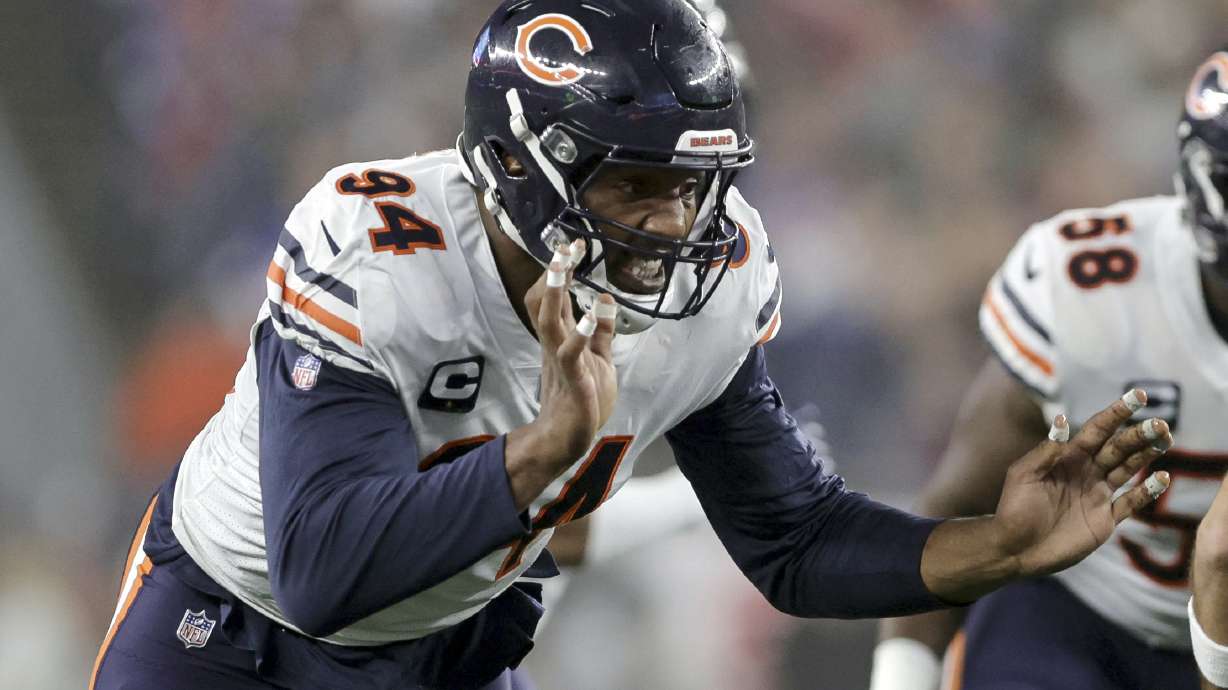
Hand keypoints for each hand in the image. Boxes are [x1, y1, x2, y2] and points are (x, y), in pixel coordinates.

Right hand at [518, 239, 618, 463]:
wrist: (568, 438)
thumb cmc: (582, 399)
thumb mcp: (600, 359)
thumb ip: (601, 330)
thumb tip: (604, 298)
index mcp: (561, 337)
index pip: (558, 296)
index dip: (562, 270)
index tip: (572, 244)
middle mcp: (555, 343)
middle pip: (546, 300)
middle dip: (554, 271)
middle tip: (565, 245)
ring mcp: (561, 359)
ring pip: (548, 319)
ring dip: (553, 291)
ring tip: (560, 265)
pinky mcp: (572, 377)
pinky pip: (571, 352)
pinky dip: (579, 332)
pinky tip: (589, 313)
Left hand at [991, 390, 1171, 577]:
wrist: (1016, 548)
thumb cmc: (1014, 508)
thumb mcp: (1024, 474)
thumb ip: (1046, 451)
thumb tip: (1064, 420)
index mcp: (1068, 458)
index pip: (1097, 430)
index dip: (1116, 413)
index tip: (1138, 396)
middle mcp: (1086, 472)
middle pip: (1118, 448)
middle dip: (1139, 434)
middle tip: (1160, 424)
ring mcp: (1097, 495)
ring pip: (1128, 469)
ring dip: (1146, 454)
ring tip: (1165, 439)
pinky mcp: (1104, 519)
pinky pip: (1130, 502)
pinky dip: (1147, 492)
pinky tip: (1162, 478)